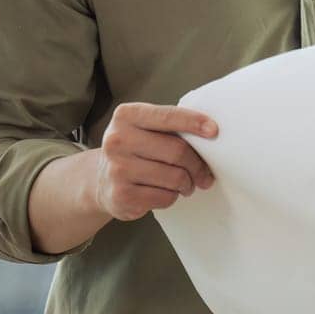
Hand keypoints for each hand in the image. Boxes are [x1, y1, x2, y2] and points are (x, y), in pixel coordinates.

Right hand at [94, 102, 217, 221]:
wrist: (100, 181)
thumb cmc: (134, 151)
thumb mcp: (144, 128)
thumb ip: (170, 126)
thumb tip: (210, 135)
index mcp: (126, 116)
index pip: (168, 116)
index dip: (195, 123)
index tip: (214, 131)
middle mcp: (117, 140)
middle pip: (177, 151)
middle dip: (198, 165)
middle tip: (204, 173)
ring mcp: (117, 169)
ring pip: (175, 177)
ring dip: (188, 183)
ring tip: (186, 184)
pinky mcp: (121, 195)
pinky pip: (165, 197)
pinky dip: (173, 196)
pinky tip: (166, 192)